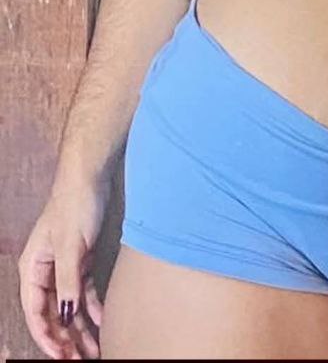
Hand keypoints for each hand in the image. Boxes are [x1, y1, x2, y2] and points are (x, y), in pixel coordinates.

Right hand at [18, 174, 107, 358]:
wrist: (91, 176)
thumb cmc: (75, 205)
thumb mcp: (71, 246)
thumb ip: (68, 282)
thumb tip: (64, 317)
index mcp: (33, 269)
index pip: (36, 312)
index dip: (48, 337)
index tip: (63, 357)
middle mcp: (45, 271)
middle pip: (53, 313)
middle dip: (66, 338)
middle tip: (83, 359)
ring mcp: (64, 266)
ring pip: (70, 305)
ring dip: (80, 328)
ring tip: (95, 349)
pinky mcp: (81, 259)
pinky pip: (84, 291)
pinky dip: (92, 307)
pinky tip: (102, 321)